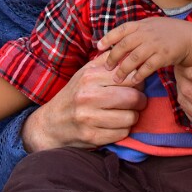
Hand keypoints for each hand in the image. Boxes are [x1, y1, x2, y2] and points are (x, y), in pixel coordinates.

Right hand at [20, 57, 146, 152]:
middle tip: (136, 102)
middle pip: (134, 98)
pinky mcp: (92, 136)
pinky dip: (122, 130)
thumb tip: (129, 54)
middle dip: (140, 102)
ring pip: (131, 118)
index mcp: (90, 77)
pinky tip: (115, 125)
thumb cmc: (75, 95)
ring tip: (124, 114)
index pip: (130, 77)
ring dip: (132, 117)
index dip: (139, 82)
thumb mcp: (86, 72)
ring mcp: (89, 118)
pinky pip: (122, 133)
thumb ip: (107, 61)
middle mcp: (88, 96)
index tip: (135, 87)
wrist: (51, 123)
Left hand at [98, 17, 191, 82]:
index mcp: (141, 25)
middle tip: (107, 67)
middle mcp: (146, 33)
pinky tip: (133, 81)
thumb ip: (134, 31)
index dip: (108, 38)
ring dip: (123, 69)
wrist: (190, 37)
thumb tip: (114, 41)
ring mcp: (155, 45)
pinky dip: (139, 74)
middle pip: (124, 45)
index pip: (121, 30)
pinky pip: (148, 67)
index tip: (99, 48)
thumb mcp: (150, 25)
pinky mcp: (164, 56)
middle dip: (113, 57)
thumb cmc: (167, 33)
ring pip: (134, 58)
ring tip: (117, 79)